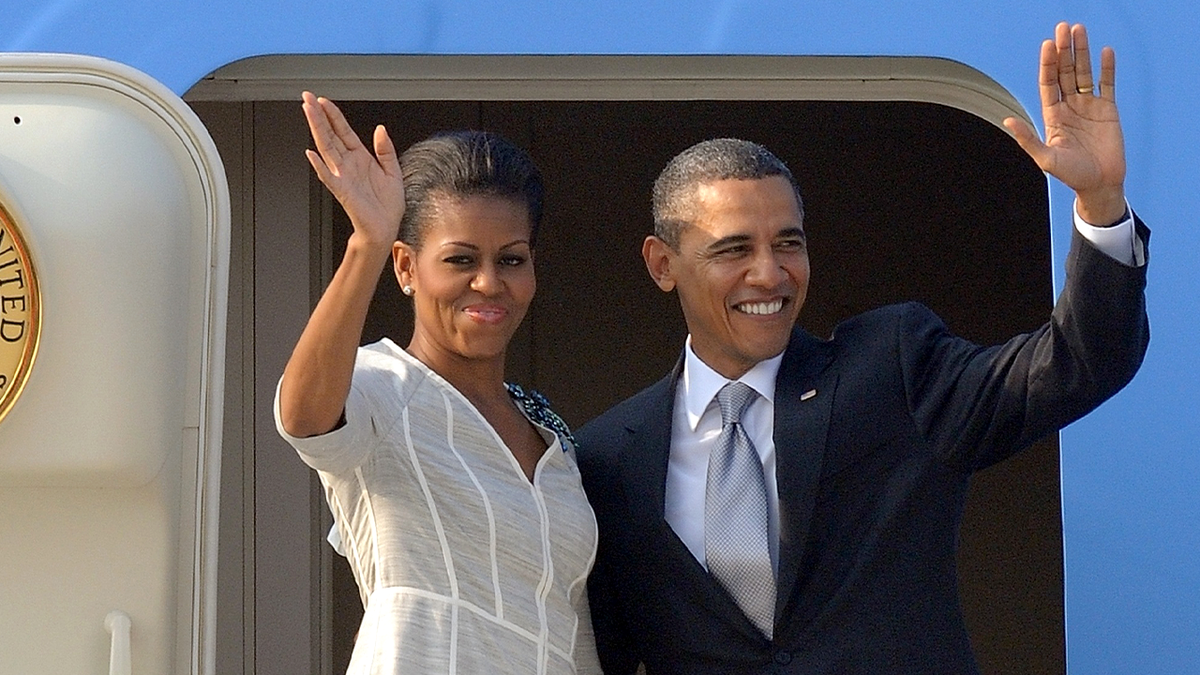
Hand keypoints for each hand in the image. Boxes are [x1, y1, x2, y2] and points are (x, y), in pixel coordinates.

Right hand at [302, 91, 404, 247]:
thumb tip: (380, 129)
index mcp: (361, 158)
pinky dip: (319, 166)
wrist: (386, 228)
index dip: (334, 115)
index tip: (324, 101)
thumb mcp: (393, 171)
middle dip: (319, 116)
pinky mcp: (342, 191)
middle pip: (330, 135)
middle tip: (307, 98)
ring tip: (308, 113)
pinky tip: (311, 155)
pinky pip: (328, 177)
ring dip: (317, 130)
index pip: (343, 131)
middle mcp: (348, 165)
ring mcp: (343, 176)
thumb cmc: (387, 205)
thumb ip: (386, 150)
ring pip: (327, 148)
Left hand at [1004, 22, 1126, 224]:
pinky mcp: (1108, 110)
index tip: (1048, 45)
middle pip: (1065, 73)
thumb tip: (1007, 120)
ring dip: (1082, 52)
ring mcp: (1089, 106)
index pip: (1048, 83)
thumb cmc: (1071, 175)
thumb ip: (1027, 139)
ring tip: (1079, 31)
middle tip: (1063, 27)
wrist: (1099, 184)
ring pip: (1084, 73)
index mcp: (1053, 116)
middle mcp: (1069, 107)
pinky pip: (1107, 84)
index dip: (1048, 64)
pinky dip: (1107, 68)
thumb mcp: (1046, 158)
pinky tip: (1105, 52)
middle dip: (1064, 51)